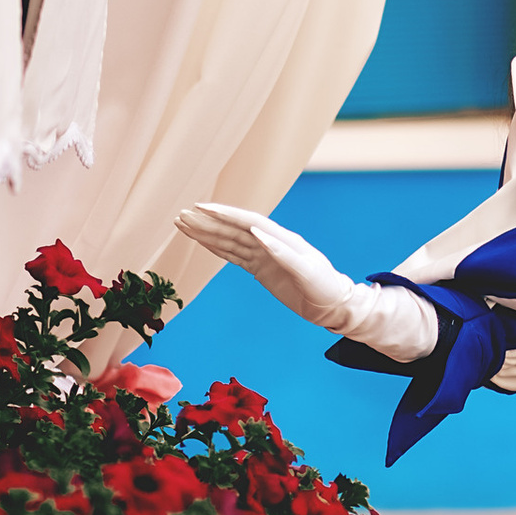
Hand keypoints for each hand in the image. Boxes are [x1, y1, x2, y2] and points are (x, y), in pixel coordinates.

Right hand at [175, 205, 435, 361]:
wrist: (335, 305)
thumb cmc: (325, 287)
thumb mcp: (308, 273)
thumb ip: (283, 254)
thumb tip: (258, 234)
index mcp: (282, 239)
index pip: (247, 222)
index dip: (224, 215)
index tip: (201, 209)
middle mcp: (270, 243)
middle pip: (233, 229)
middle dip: (207, 222)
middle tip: (181, 215)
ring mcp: (264, 255)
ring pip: (230, 240)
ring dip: (207, 233)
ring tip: (184, 225)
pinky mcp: (261, 269)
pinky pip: (234, 255)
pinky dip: (217, 248)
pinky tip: (203, 242)